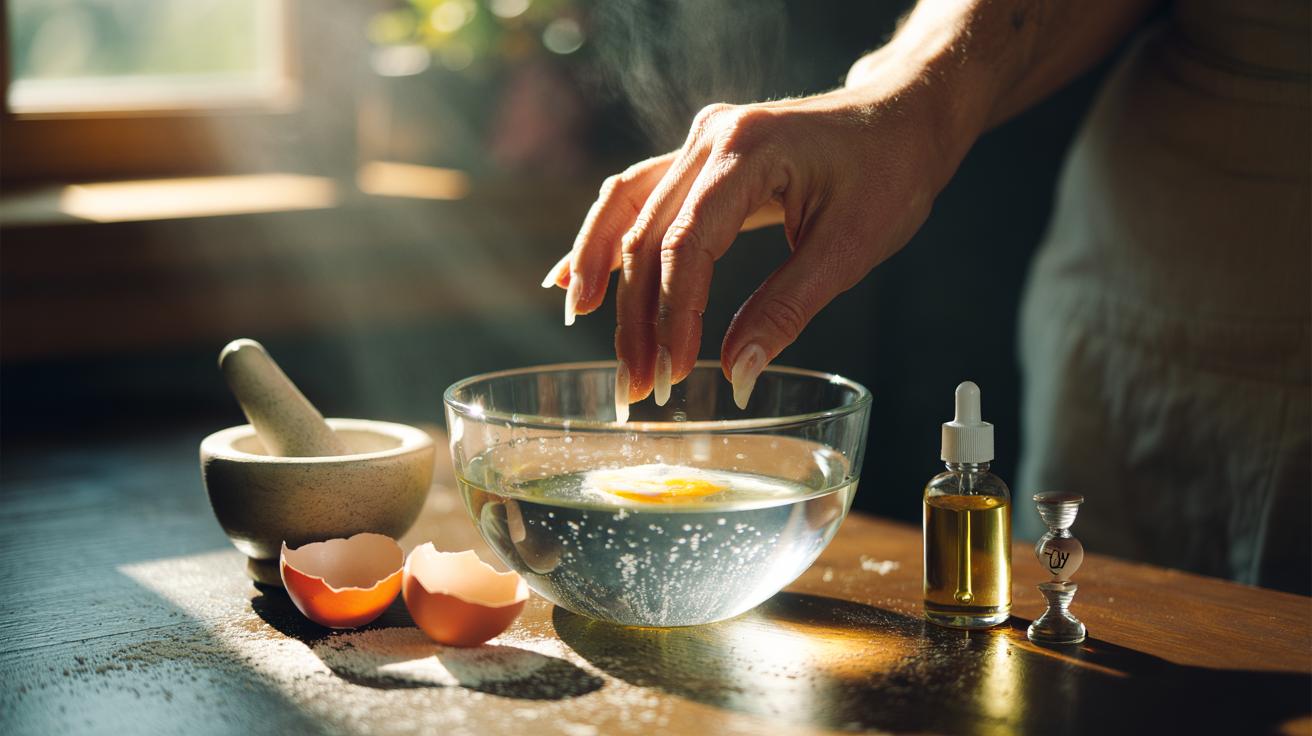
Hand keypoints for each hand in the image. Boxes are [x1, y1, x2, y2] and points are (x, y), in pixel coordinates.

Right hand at [543, 47, 971, 411]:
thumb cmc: (889, 173)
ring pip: (626, 210)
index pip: (687, 244)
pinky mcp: (698, 158)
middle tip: (636, 385)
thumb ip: (788, 309)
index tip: (674, 374)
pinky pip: (638, 198)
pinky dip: (605, 240)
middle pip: (645, 234)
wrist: (903, 117)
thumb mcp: (851, 247)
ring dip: (602, 274)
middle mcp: (710, 137)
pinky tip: (574, 278)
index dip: (673, 315)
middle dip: (634, 315)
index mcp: (747, 150)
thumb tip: (737, 374)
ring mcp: (698, 142)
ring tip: (583, 329)